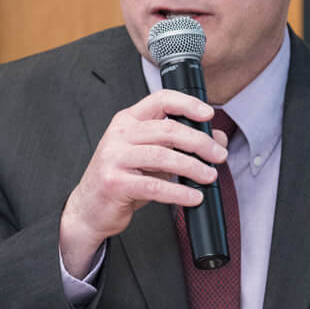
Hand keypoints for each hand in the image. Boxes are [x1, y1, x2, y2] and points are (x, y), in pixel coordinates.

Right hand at [59, 90, 228, 271]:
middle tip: (219, 155)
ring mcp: (114, 157)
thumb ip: (181, 145)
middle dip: (200, 142)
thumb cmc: (123, 179)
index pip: (160, 100)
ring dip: (192, 167)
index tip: (208, 113)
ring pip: (162, 156)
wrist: (90, 208)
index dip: (187, 104)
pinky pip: (154, 186)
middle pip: (168, 129)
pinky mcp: (114, 182)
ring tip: (210, 176)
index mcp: (128, 121)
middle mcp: (119, 134)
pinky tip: (193, 196)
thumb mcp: (152, 157)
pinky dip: (178, 192)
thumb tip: (218, 140)